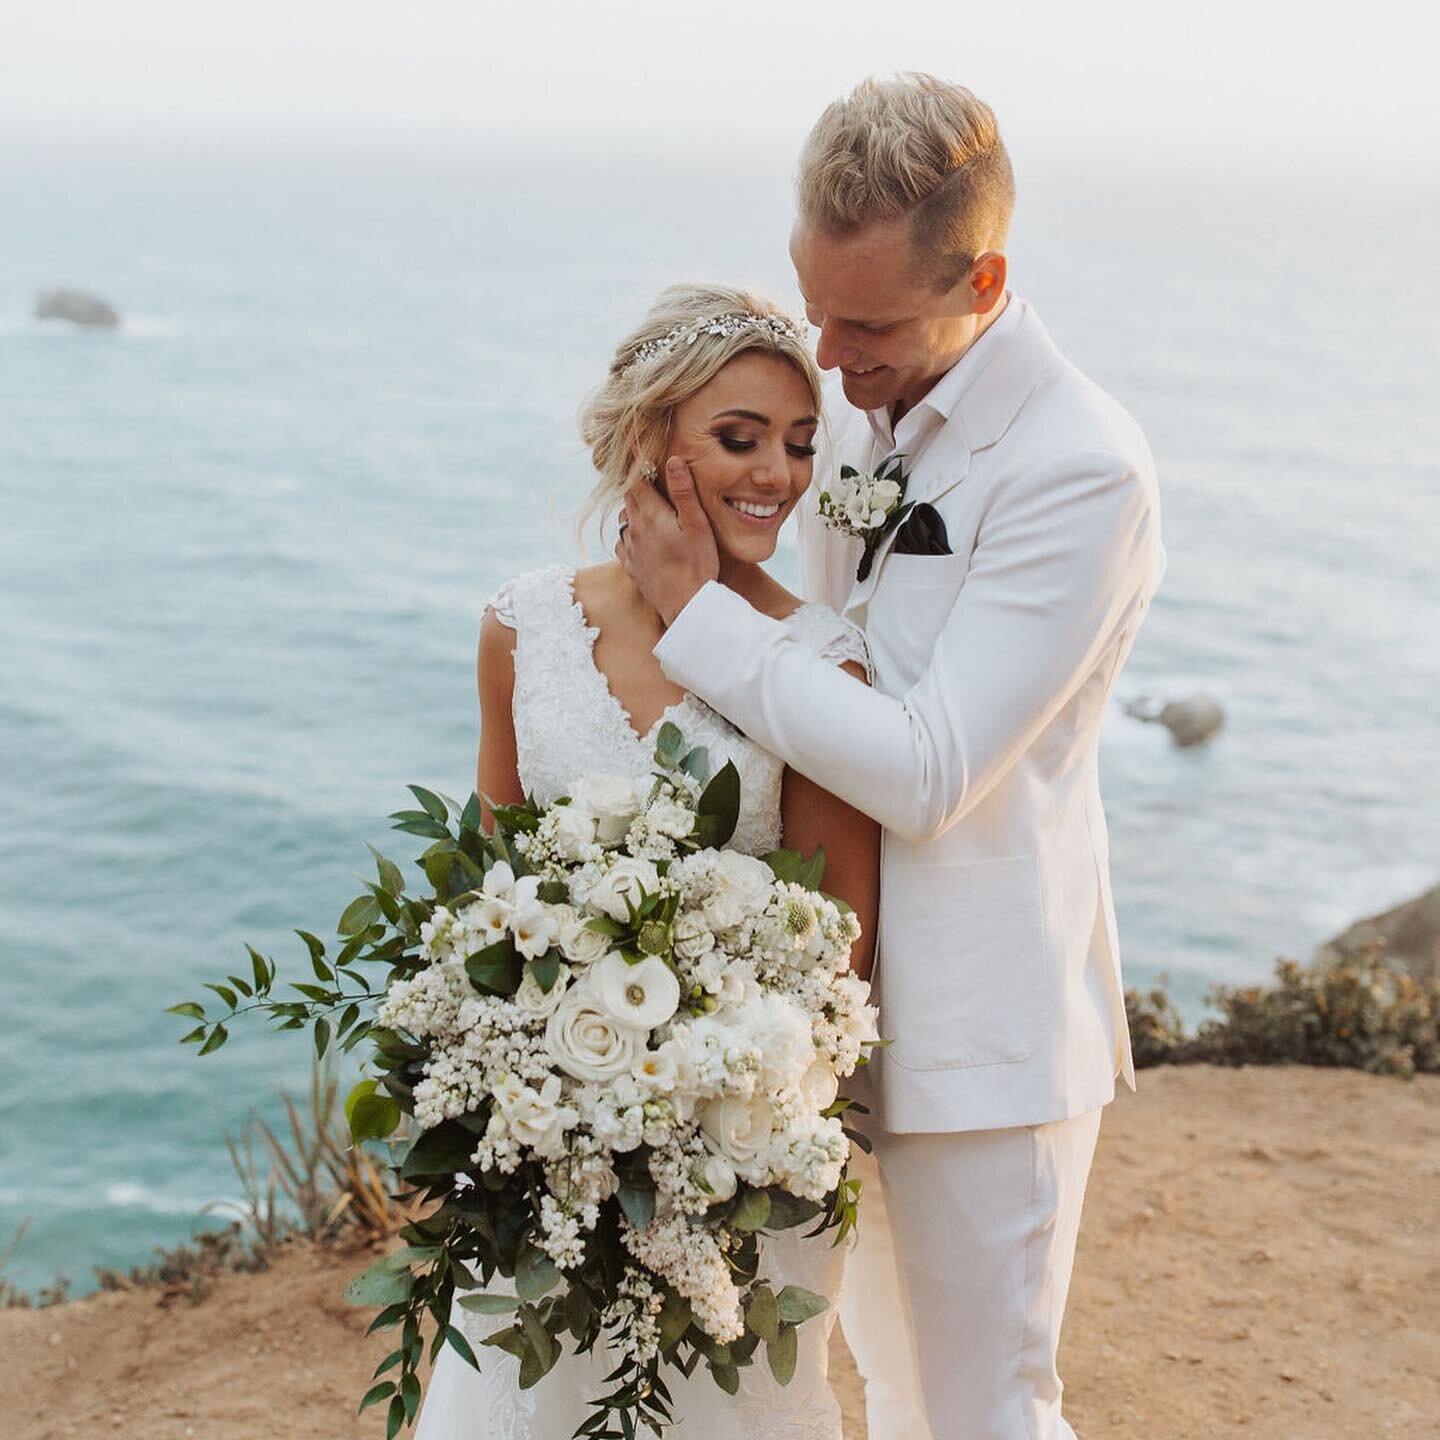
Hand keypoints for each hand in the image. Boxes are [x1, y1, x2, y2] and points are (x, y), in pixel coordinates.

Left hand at [616, 457, 719, 624]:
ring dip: (634, 512)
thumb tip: (673, 460)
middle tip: (652, 482)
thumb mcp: (697, 524)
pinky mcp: (631, 567)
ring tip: (650, 510)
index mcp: (651, 515)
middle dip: (638, 488)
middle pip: (629, 499)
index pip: (637, 482)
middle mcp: (635, 529)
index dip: (639, 467)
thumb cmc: (697, 564)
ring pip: (624, 520)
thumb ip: (684, 491)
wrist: (686, 605)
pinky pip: (622, 544)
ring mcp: (630, 549)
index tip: (641, 456)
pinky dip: (630, 535)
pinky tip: (642, 539)